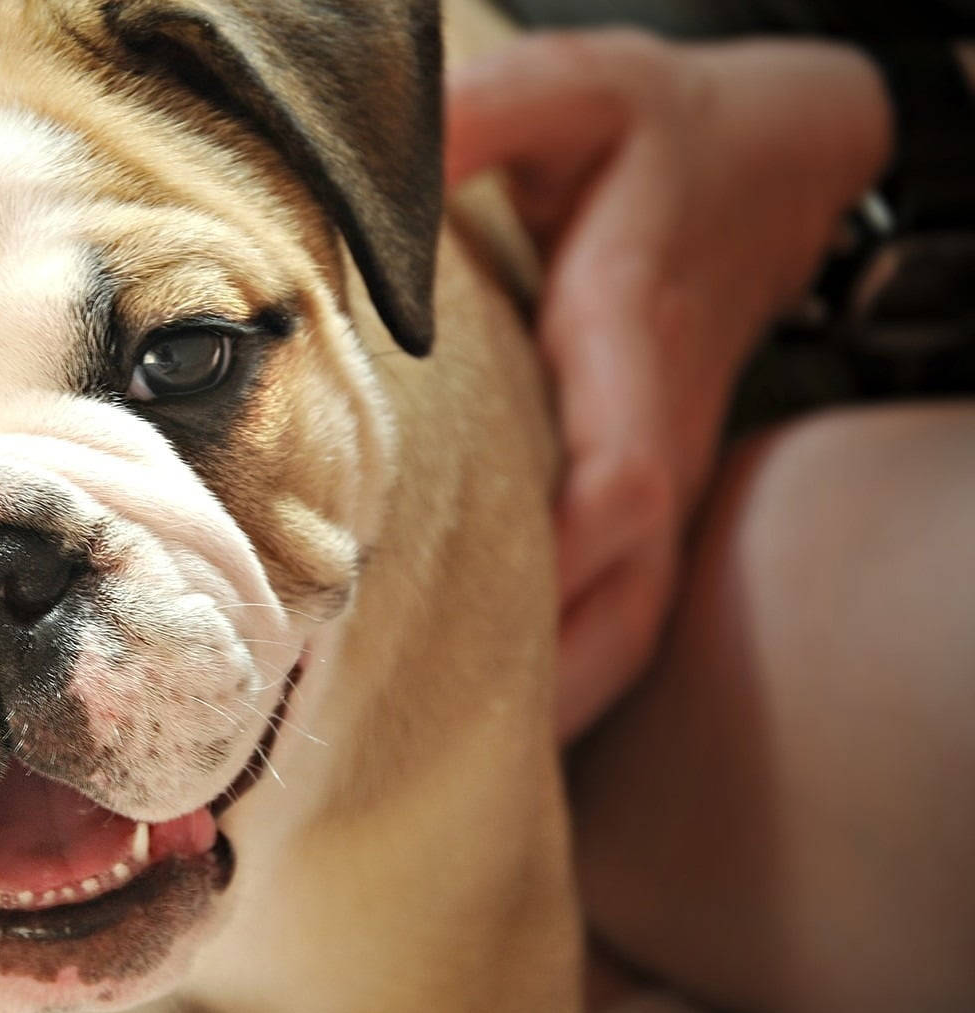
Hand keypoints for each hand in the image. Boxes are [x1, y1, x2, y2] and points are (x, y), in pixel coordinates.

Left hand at [446, 31, 891, 740]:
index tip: (465, 624)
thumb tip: (381, 167)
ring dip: (558, 697)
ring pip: (630, 610)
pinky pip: (621, 596)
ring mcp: (656, 467)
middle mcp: (652, 428)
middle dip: (546, 676)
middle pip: (625, 585)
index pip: (616, 479)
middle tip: (423, 754)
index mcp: (633, 340)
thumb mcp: (576, 92)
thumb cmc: (663, 132)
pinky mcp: (641, 483)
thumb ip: (487, 116)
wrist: (777, 154)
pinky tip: (498, 721)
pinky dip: (572, 668)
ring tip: (446, 774)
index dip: (557, 558)